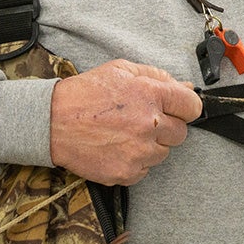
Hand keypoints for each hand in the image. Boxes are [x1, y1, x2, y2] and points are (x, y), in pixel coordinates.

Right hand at [49, 59, 202, 185]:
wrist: (51, 122)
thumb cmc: (85, 94)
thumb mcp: (120, 70)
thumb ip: (157, 76)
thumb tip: (185, 86)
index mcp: (151, 95)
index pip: (192, 106)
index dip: (184, 106)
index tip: (176, 108)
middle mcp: (149, 125)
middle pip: (180, 133)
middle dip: (165, 126)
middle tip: (141, 120)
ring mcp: (138, 152)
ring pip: (163, 153)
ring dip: (150, 145)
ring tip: (124, 133)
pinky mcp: (126, 172)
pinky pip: (144, 170)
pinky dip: (134, 161)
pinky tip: (116, 147)